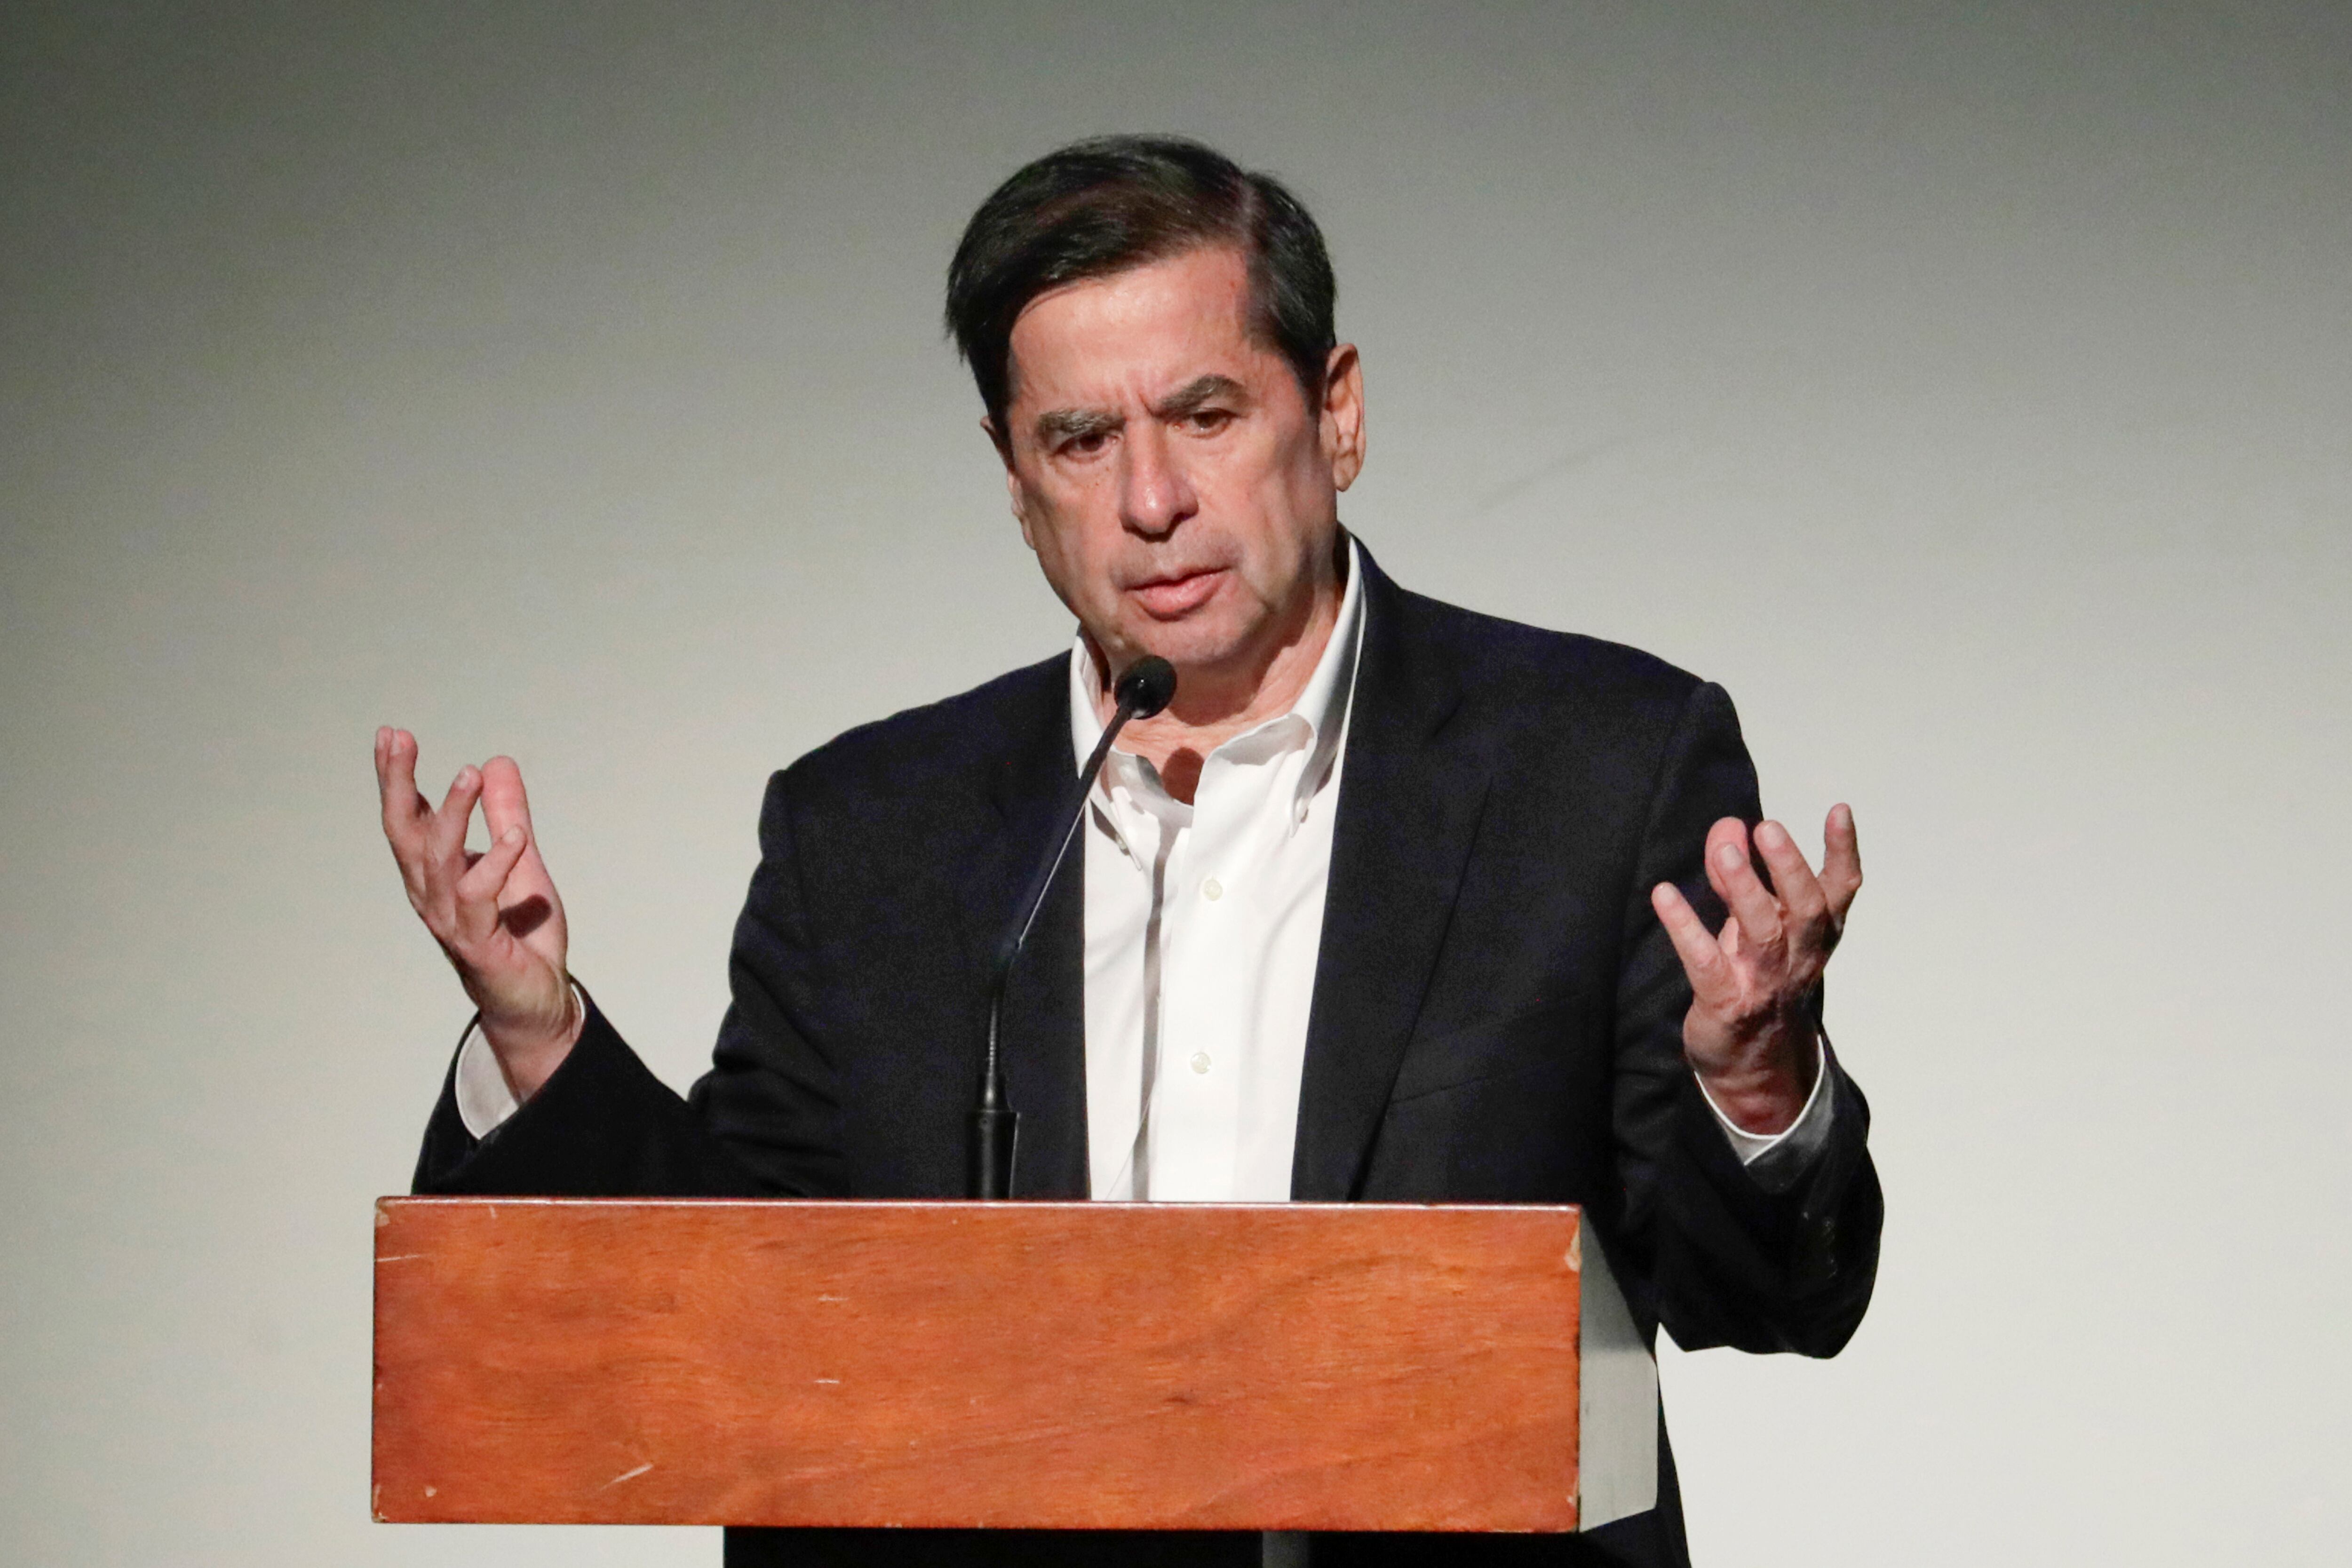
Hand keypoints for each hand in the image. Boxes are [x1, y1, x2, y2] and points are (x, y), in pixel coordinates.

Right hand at [375, 727, 580, 1099]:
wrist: (537, 1000)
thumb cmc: (520, 934)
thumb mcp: (520, 862)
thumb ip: (507, 815)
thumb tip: (498, 763)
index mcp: (435, 875)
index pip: (406, 820)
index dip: (396, 779)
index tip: (391, 735)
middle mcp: (433, 896)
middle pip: (404, 834)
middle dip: (397, 785)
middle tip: (398, 739)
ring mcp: (452, 921)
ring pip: (439, 861)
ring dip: (450, 815)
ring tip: (468, 774)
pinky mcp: (479, 944)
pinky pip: (479, 898)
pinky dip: (494, 865)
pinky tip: (514, 838)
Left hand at [1650, 805, 1861, 1134]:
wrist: (1751, 1060)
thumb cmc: (1755, 975)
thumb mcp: (1754, 921)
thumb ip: (1739, 871)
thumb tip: (1729, 824)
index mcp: (1815, 934)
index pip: (1840, 889)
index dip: (1843, 851)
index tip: (1839, 810)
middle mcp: (1799, 957)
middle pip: (1807, 910)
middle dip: (1790, 868)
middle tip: (1768, 827)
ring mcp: (1764, 983)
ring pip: (1765, 935)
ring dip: (1746, 890)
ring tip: (1725, 851)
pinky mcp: (1726, 1003)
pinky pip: (1706, 962)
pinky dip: (1685, 927)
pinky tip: (1664, 895)